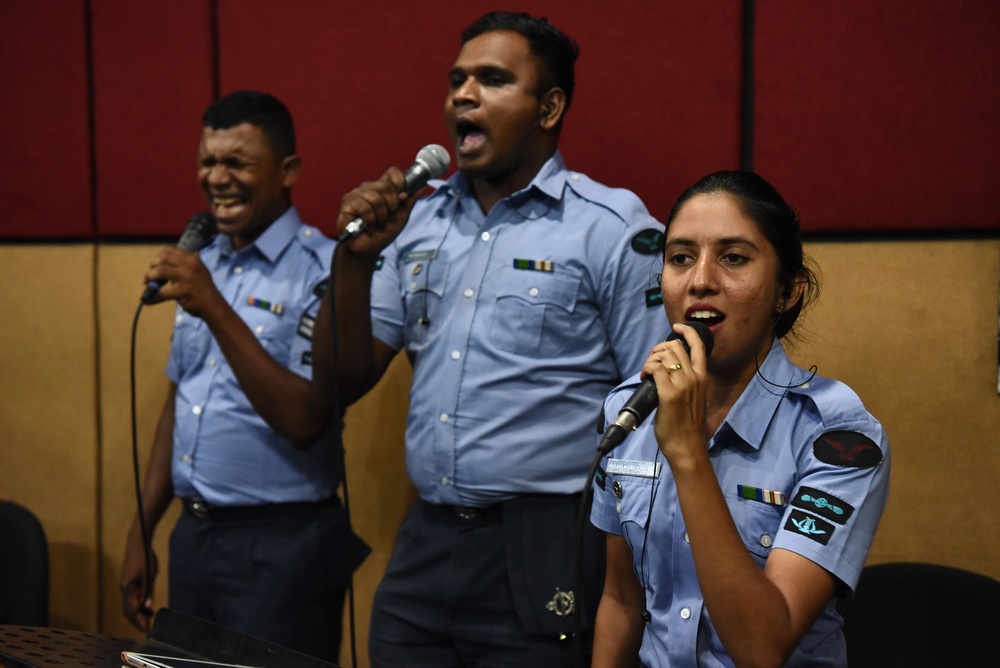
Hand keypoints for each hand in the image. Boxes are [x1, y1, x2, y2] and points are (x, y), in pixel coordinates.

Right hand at [119, 534, 157, 631]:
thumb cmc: (145, 557)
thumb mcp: (150, 574)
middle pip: (127, 611)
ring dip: (137, 614)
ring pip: (128, 605)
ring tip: (149, 619)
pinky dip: (137, 605)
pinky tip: (147, 607)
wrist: (137, 542)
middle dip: (136, 621)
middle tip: (147, 629)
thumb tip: (148, 607)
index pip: (132, 610)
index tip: (146, 630)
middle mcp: (123, 589)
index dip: (139, 621)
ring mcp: (124, 586)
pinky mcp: (127, 582)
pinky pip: (130, 598)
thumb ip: (149, 591)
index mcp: (127, 588)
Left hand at [143, 246, 224, 317]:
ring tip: (147, 282)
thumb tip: (166, 259)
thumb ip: (186, 262)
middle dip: (153, 265)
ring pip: (160, 271)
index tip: (155, 263)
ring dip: (150, 276)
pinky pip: (161, 292)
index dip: (159, 255)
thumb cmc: (204, 288)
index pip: (171, 250)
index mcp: (193, 259)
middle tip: (150, 274)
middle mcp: (189, 266)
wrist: (213, 305)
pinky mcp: (182, 292)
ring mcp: (186, 278)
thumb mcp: (199, 269)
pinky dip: (152, 296)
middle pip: (163, 259)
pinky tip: (148, 299)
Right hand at [337, 166, 425, 256]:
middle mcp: (369, 187)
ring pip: (376, 198)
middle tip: (386, 218)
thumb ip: (411, 200)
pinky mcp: (346, 202)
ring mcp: (356, 193)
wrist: (368, 249)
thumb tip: (425, 183)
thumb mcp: (401, 216)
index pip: (393, 172)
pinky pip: (364, 207)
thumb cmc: (383, 233)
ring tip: (376, 223)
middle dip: (392, 206)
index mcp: (382, 188)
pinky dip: (369, 220)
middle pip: (387, 186)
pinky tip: (366, 226)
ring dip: (380, 216)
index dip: (400, 183)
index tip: (402, 198)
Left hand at [645, 323, 709, 464]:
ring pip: (664, 355)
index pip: (699, 345)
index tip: (677, 327)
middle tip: (652, 361)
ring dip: (651, 359)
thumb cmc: (689, 427)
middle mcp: (694, 377)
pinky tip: (644, 377)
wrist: (688, 446)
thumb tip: (669, 374)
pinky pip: (655, 368)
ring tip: (647, 372)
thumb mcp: (695, 399)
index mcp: (703, 378)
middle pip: (675, 346)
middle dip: (659, 348)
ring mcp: (682, 385)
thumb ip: (687, 384)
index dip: (687, 331)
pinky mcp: (668, 394)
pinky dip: (646, 368)